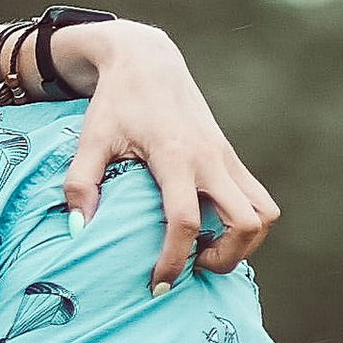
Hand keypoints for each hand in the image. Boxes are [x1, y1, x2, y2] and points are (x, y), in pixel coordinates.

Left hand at [56, 22, 278, 287]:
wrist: (147, 59)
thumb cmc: (115, 101)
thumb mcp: (91, 139)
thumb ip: (81, 183)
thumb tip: (78, 230)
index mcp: (175, 156)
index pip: (185, 220)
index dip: (174, 259)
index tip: (158, 283)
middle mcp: (210, 159)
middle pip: (246, 222)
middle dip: (227, 257)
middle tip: (194, 265)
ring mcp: (226, 157)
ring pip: (264, 211)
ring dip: (245, 241)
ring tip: (208, 248)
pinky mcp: (231, 156)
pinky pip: (258, 197)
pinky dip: (246, 221)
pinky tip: (213, 227)